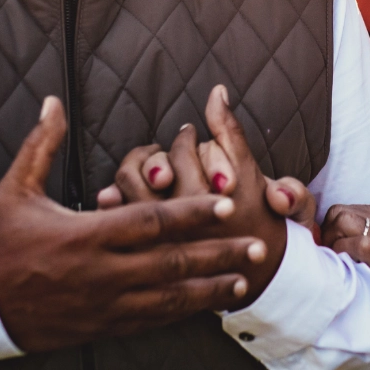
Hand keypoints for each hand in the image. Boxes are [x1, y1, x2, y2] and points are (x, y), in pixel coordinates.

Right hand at [0, 96, 269, 352]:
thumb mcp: (15, 190)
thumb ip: (41, 145)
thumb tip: (53, 101)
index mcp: (85, 236)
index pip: (150, 221)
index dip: (191, 211)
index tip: (225, 200)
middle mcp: (101, 273)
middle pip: (172, 262)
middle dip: (219, 252)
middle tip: (259, 244)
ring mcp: (103, 305)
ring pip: (168, 299)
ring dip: (209, 288)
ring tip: (245, 279)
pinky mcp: (100, 328)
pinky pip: (150, 322)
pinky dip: (181, 313)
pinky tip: (207, 307)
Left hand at [95, 86, 292, 306]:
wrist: (254, 276)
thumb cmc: (257, 222)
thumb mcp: (252, 175)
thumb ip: (231, 132)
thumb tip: (216, 92)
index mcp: (211, 199)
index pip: (182, 151)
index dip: (185, 138)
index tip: (189, 135)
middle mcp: (182, 221)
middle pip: (149, 168)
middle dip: (157, 155)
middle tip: (167, 156)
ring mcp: (159, 239)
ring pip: (127, 188)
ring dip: (134, 171)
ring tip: (150, 174)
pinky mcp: (142, 254)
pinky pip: (115, 217)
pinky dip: (112, 200)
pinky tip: (118, 196)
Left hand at [324, 204, 369, 346]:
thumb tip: (366, 246)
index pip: (355, 209)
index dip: (337, 228)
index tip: (335, 246)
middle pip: (342, 212)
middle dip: (328, 233)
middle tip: (331, 257)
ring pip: (344, 225)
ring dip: (333, 246)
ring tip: (339, 266)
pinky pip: (356, 247)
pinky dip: (344, 257)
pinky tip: (349, 272)